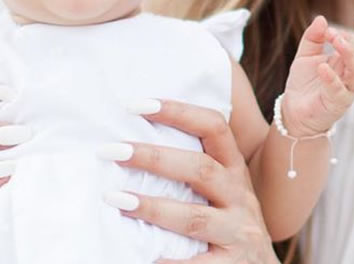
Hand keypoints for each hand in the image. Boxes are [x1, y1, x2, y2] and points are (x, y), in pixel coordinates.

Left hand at [109, 99, 278, 263]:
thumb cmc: (230, 225)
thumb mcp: (225, 191)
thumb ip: (196, 169)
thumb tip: (137, 141)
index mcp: (235, 171)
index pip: (214, 127)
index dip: (179, 111)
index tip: (138, 104)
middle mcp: (240, 197)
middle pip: (200, 169)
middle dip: (154, 157)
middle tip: (112, 150)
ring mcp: (238, 233)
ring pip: (194, 217)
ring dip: (151, 207)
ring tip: (115, 198)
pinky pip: (195, 263)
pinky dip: (167, 259)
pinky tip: (142, 254)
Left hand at [280, 15, 353, 135]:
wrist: (293, 110)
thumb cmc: (304, 83)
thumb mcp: (305, 54)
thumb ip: (313, 37)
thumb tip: (322, 19)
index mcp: (347, 62)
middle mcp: (350, 76)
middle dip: (351, 42)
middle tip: (333, 34)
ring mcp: (346, 91)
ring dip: (351, 56)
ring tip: (337, 42)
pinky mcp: (336, 104)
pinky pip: (339, 91)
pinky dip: (332, 78)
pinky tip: (322, 67)